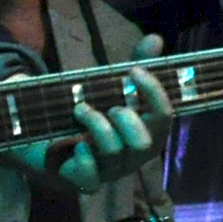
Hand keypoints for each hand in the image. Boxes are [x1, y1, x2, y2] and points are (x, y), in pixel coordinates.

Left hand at [10, 35, 173, 193]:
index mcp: (149, 132)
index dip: (153, 92)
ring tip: (80, 110)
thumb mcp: (114, 88)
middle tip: (110, 106)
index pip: (165, 116)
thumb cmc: (96, 115)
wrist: (57, 147)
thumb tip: (155, 39)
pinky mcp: (88, 182)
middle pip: (145, 142)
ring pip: (114, 151)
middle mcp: (135, 155)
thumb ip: (136, 65)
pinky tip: (77, 145)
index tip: (133, 70)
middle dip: (126, 118)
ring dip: (95, 124)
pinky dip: (84, 158)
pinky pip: (91, 178)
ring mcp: (112, 171)